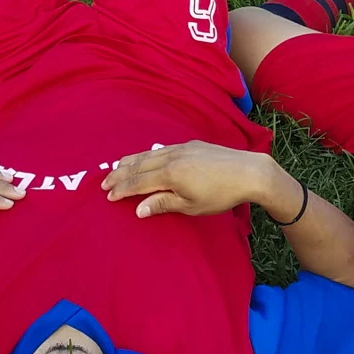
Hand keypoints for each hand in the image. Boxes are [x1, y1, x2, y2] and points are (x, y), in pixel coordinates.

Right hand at [102, 142, 295, 218]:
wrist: (249, 172)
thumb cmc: (221, 194)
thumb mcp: (191, 206)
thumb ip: (163, 204)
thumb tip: (138, 209)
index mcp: (169, 174)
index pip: (138, 182)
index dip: (122, 189)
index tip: (108, 196)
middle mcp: (171, 157)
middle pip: (138, 165)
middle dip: (120, 174)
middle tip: (104, 182)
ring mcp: (181, 148)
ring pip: (149, 154)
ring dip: (131, 161)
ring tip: (117, 166)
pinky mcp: (192, 144)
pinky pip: (162, 149)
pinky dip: (148, 154)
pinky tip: (145, 156)